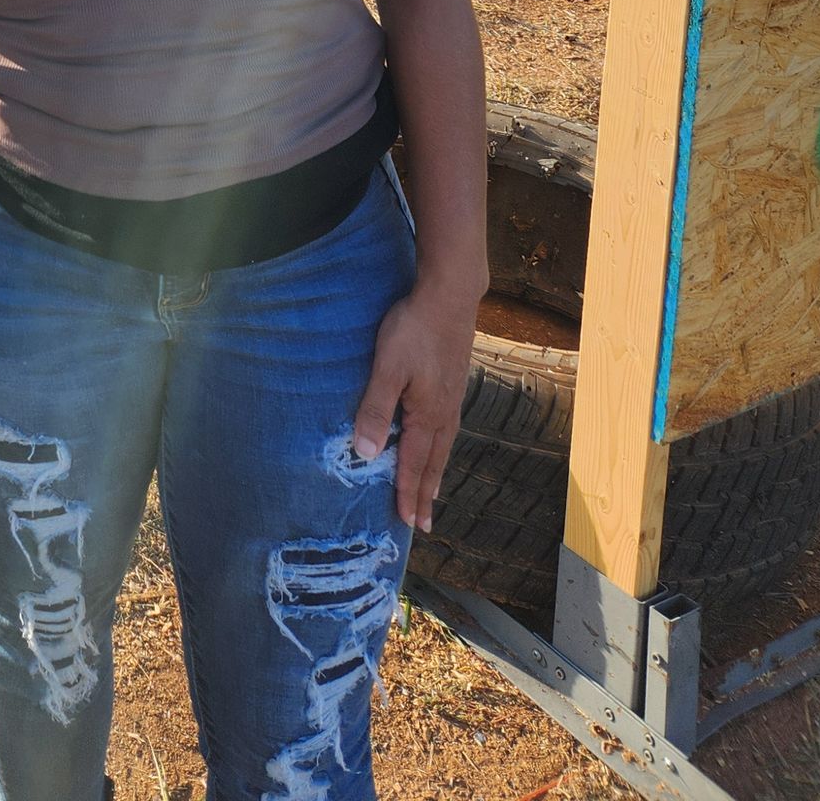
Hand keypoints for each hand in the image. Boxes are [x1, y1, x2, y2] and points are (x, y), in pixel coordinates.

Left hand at [350, 284, 476, 532]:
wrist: (450, 295)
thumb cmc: (415, 330)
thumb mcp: (388, 369)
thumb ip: (376, 410)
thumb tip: (366, 454)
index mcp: (427, 415)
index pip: (414, 464)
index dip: (408, 493)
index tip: (407, 522)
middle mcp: (444, 413)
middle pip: (433, 462)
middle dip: (425, 493)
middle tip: (423, 523)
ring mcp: (452, 397)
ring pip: (443, 445)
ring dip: (434, 472)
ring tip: (432, 492)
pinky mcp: (453, 380)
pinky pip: (447, 427)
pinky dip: (441, 446)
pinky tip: (439, 440)